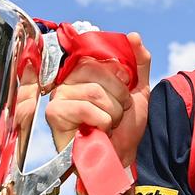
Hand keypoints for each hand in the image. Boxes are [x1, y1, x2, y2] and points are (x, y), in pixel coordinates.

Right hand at [45, 32, 151, 166]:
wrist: (121, 158)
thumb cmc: (125, 128)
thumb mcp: (139, 91)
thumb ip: (140, 63)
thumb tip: (133, 36)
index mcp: (86, 72)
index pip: (101, 58)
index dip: (120, 79)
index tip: (123, 95)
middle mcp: (70, 80)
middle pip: (98, 72)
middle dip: (118, 97)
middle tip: (118, 114)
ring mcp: (60, 96)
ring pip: (94, 92)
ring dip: (111, 113)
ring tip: (108, 125)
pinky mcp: (54, 114)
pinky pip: (84, 108)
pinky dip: (101, 122)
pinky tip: (98, 131)